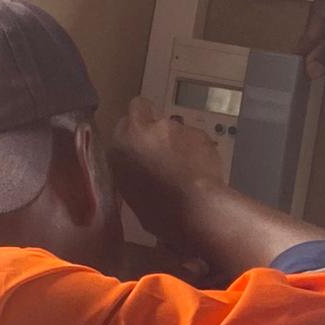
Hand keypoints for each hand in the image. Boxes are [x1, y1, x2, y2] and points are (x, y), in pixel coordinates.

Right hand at [106, 99, 229, 261]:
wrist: (195, 209)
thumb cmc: (159, 213)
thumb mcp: (132, 194)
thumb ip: (134, 170)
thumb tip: (143, 170)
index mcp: (122, 145)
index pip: (124, 123)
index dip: (134, 133)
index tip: (141, 145)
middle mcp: (146, 128)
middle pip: (146, 111)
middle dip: (153, 124)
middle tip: (162, 148)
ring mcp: (174, 127)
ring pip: (173, 128)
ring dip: (178, 142)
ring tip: (187, 168)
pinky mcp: (198, 132)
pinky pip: (195, 139)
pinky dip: (198, 150)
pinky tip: (203, 171)